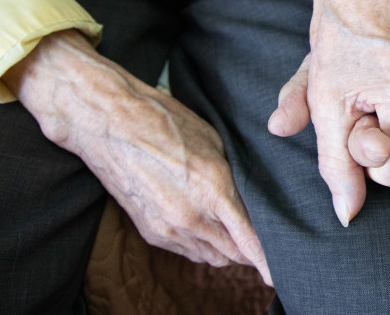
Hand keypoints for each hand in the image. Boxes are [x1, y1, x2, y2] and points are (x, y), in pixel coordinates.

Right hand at [3, 30, 271, 284]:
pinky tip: (210, 231)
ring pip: (212, 257)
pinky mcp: (150, 231)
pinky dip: (204, 247)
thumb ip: (235, 177)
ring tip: (241, 237)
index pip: (250, 240)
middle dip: (253, 252)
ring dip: (229, 251)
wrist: (106, 123)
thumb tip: (255, 200)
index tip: (282, 268)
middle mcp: (190, 216)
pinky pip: (188, 252)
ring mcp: (168, 228)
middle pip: (235, 254)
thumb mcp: (213, 142)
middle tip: (267, 244)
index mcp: (212, 189)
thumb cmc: (164, 121)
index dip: (268, 258)